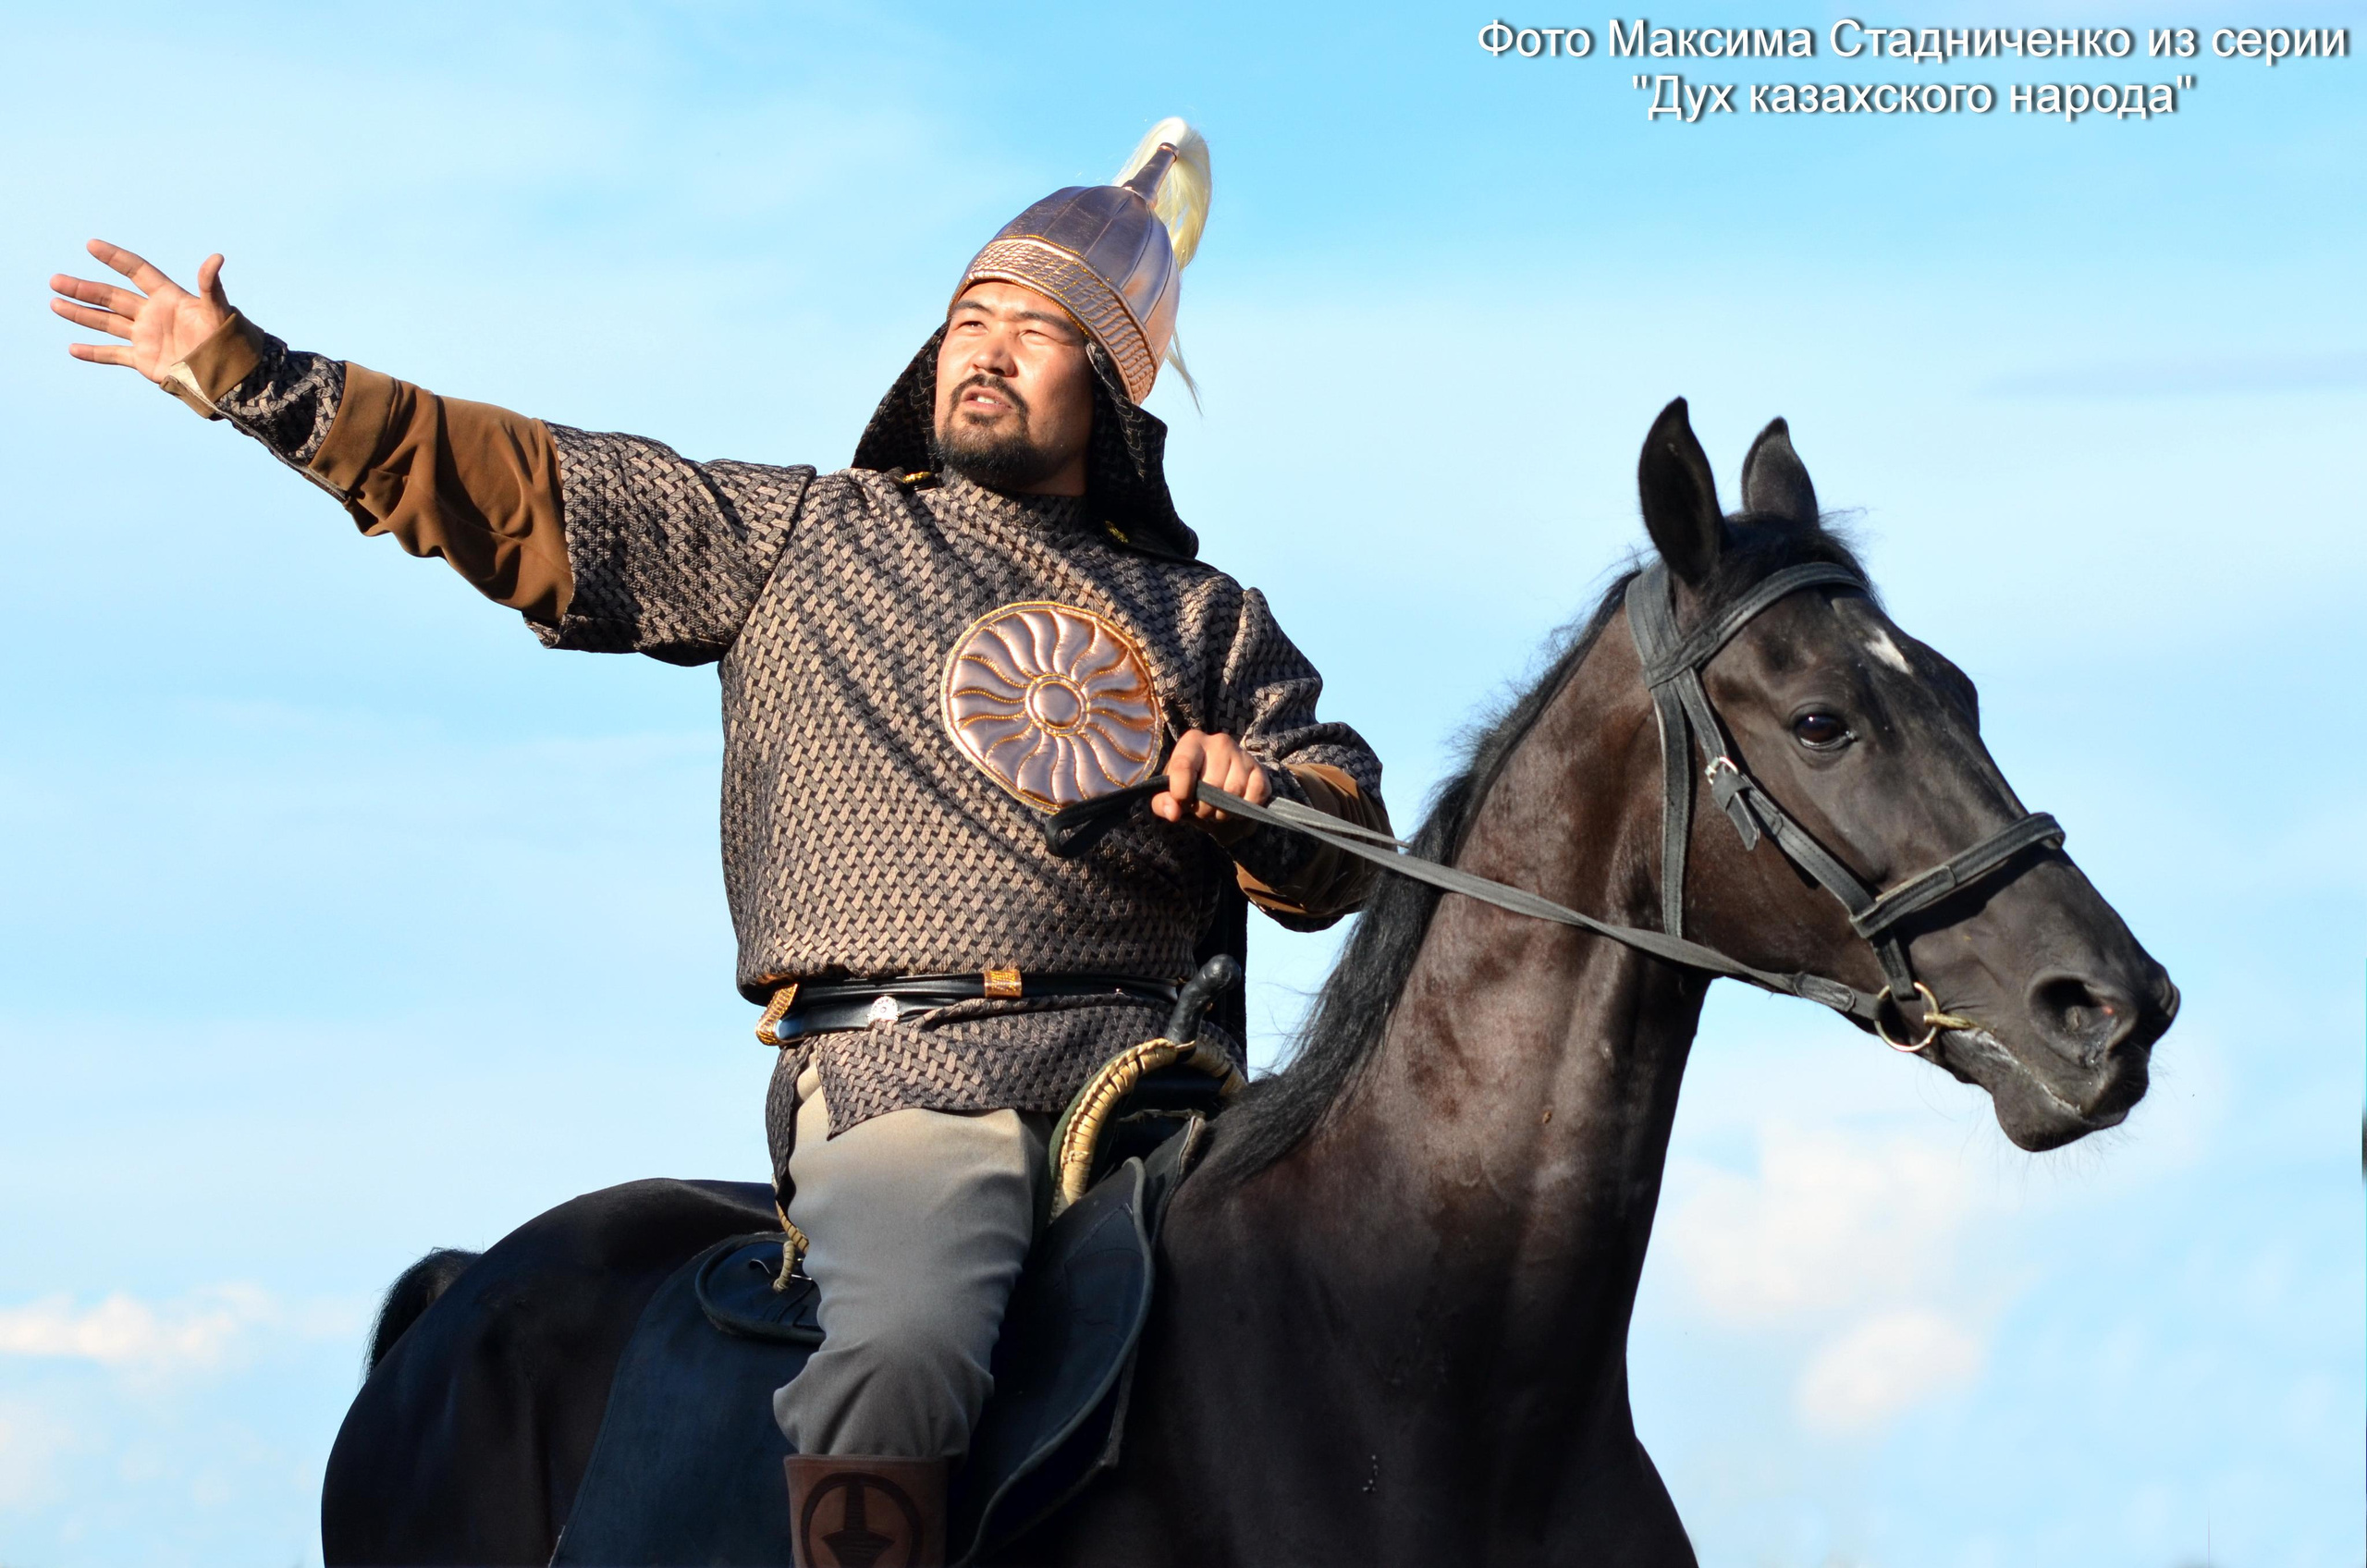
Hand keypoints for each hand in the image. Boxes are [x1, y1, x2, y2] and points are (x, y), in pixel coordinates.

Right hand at [50, 239, 233, 383]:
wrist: (229, 375)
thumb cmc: (227, 341)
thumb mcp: (217, 311)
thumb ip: (211, 286)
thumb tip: (216, 258)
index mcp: (168, 298)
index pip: (137, 271)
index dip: (116, 257)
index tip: (91, 244)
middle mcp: (152, 314)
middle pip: (112, 296)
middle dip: (84, 289)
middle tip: (55, 280)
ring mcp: (146, 337)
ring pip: (106, 322)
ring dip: (80, 314)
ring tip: (54, 303)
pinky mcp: (144, 360)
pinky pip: (113, 355)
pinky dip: (93, 353)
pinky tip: (72, 349)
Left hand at [1153, 730, 1272, 839]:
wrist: (1219, 785)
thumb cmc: (1190, 787)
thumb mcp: (1169, 793)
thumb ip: (1162, 803)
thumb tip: (1173, 812)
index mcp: (1192, 742)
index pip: (1183, 766)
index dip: (1180, 792)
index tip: (1181, 805)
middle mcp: (1219, 742)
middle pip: (1211, 785)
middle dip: (1204, 808)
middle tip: (1202, 810)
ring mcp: (1242, 754)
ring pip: (1233, 792)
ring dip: (1224, 812)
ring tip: (1217, 810)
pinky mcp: (1259, 769)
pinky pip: (1255, 794)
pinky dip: (1245, 809)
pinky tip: (1236, 807)